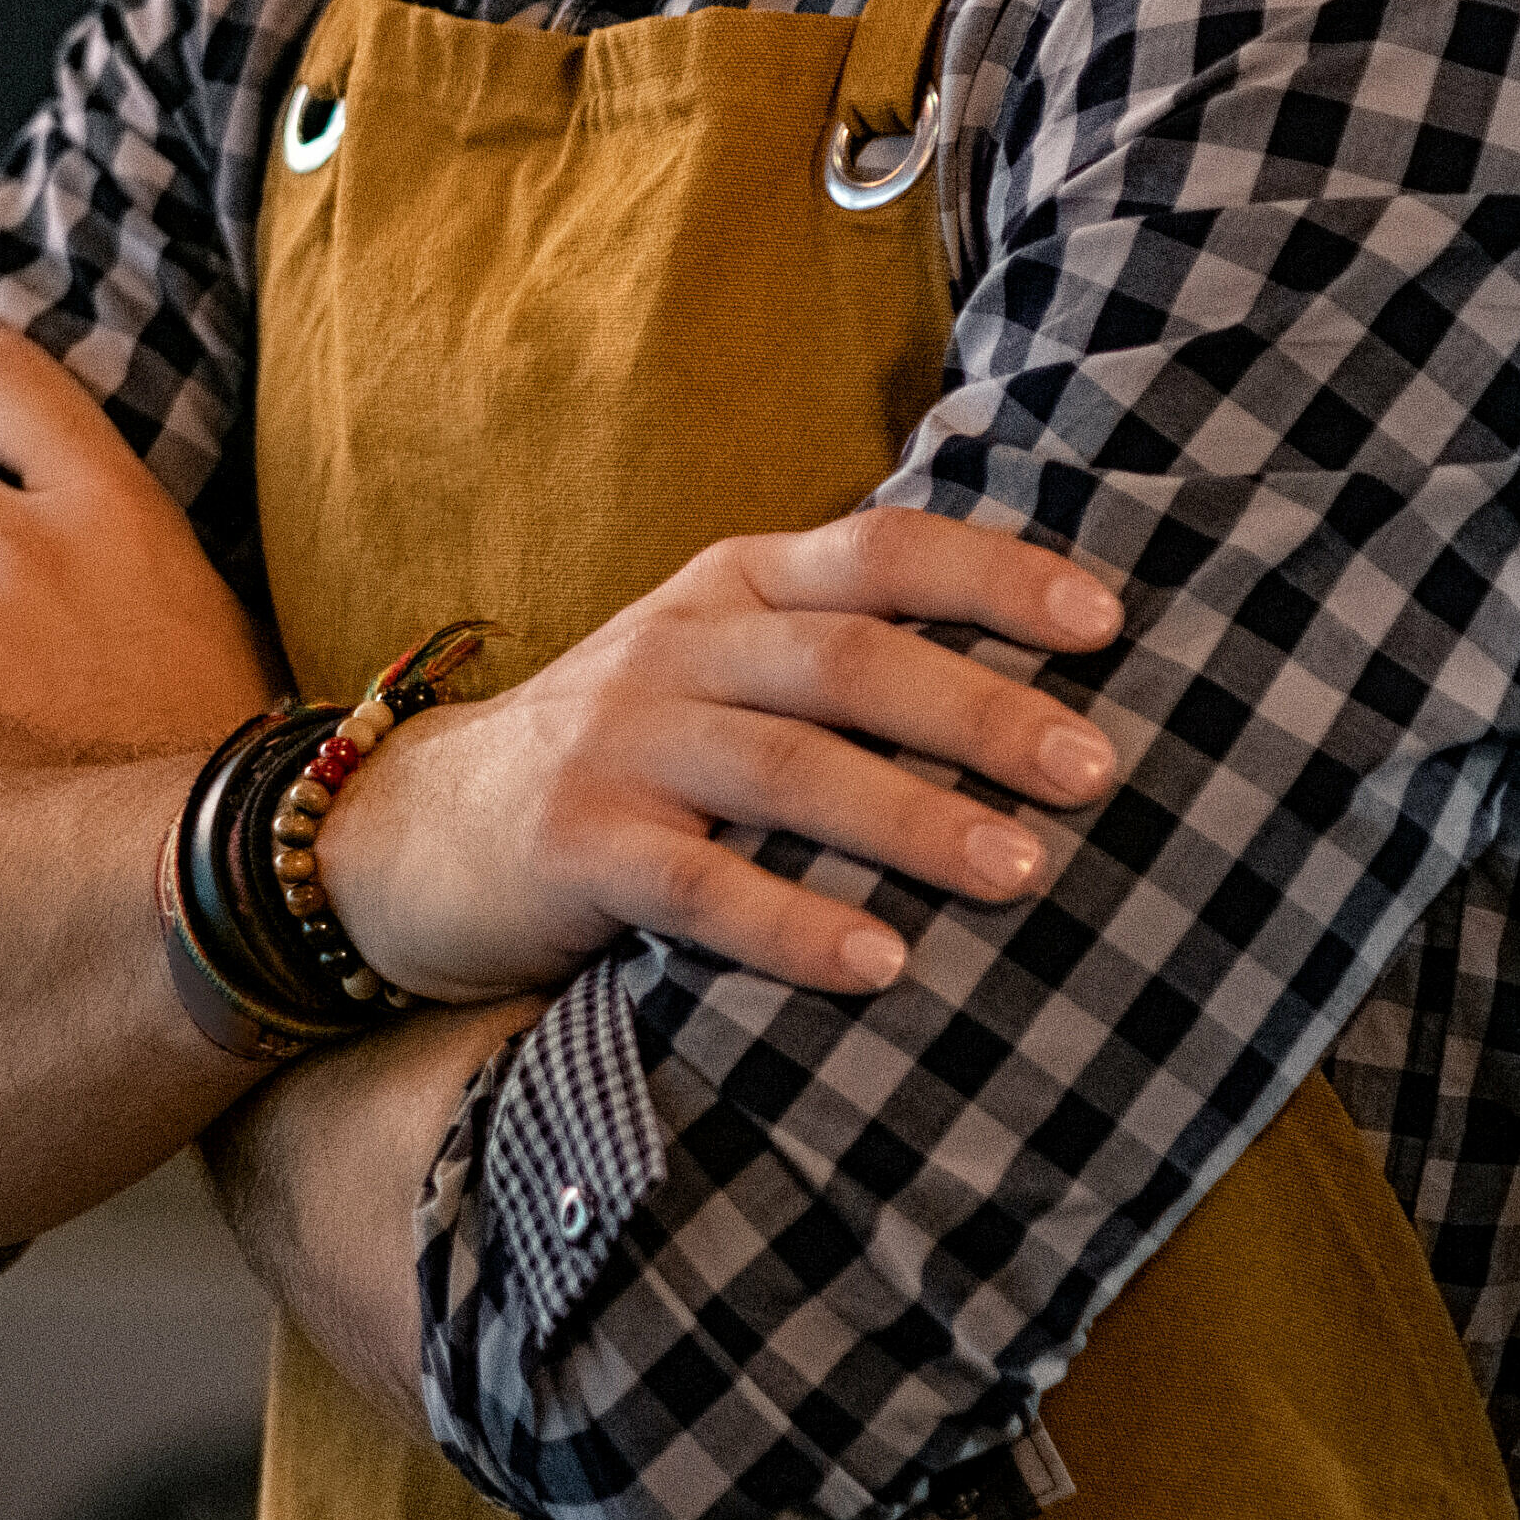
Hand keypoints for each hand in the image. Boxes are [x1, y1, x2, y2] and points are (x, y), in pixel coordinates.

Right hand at [312, 516, 1129, 1003]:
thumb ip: (836, 665)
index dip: (995, 578)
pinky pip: (696, 886)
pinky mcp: (571, 844)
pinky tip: (882, 966)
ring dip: (913, 819)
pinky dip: (793, 924)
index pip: (879, 553)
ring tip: (1023, 871)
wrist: (411, 832)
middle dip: (983, 712)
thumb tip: (1046, 703)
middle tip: (1094, 771)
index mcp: (732, 590)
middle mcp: (679, 648)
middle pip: (851, 660)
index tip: (1109, 622)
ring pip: (787, 769)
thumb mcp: (714, 675)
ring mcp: (619, 743)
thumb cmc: (615, 761)